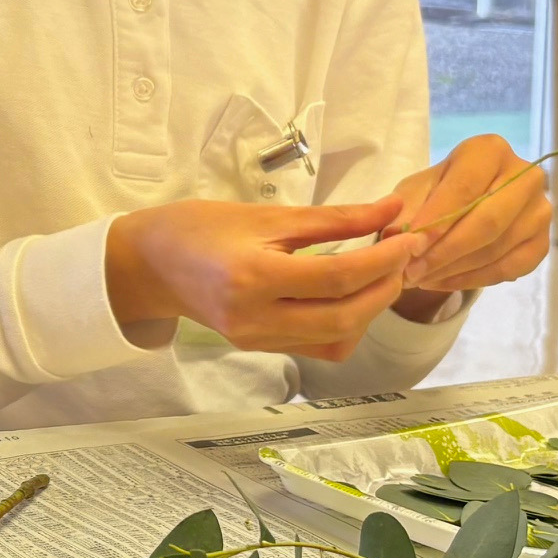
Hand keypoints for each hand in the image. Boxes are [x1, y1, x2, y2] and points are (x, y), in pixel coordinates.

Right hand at [104, 198, 428, 361]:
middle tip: (402, 256)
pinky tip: (349, 296)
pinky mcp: (260, 348)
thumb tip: (391, 209)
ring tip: (379, 273)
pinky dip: (345, 324)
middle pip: (344, 317)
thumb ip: (334, 218)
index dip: (383, 258)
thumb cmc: (200, 227)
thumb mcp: (267, 215)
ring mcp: (257, 340)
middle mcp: (256, 319)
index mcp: (254, 278)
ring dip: (369, 310)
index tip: (409, 235)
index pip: (338, 276)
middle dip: (384, 287)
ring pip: (336, 339)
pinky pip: (317, 346)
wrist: (149, 264)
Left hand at [382, 133, 552, 301]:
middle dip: (445, 252)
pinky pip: (510, 268)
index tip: (411, 246)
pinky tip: (444, 282)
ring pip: (497, 249)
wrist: (464, 205)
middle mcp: (526, 176)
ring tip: (421, 279)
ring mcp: (540, 210)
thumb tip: (399, 236)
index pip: (465, 188)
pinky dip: (473, 280)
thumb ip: (405, 209)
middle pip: (487, 222)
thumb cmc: (437, 192)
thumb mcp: (414, 192)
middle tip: (412, 271)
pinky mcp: (542, 242)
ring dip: (455, 269)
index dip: (437, 220)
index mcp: (490, 151)